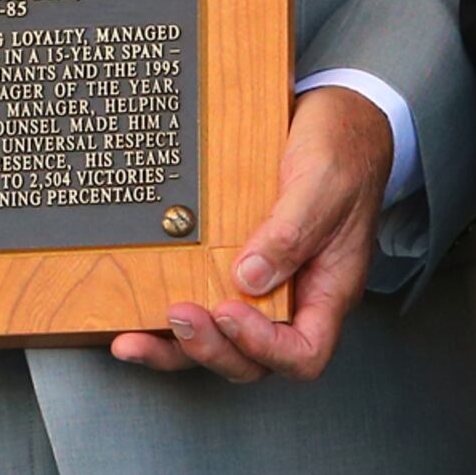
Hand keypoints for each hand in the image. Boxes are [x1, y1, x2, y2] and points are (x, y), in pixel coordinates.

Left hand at [108, 84, 387, 384]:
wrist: (334, 115)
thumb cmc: (343, 150)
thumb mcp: (323, 185)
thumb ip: (290, 233)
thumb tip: (248, 279)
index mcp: (327, 289)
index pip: (303, 352)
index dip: (264, 347)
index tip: (230, 311)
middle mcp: (293, 296)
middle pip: (253, 359)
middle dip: (211, 348)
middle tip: (178, 316)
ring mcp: (262, 284)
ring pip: (220, 340)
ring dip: (178, 346)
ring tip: (133, 338)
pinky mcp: (232, 262)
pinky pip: (202, 300)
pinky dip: (166, 318)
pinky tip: (133, 315)